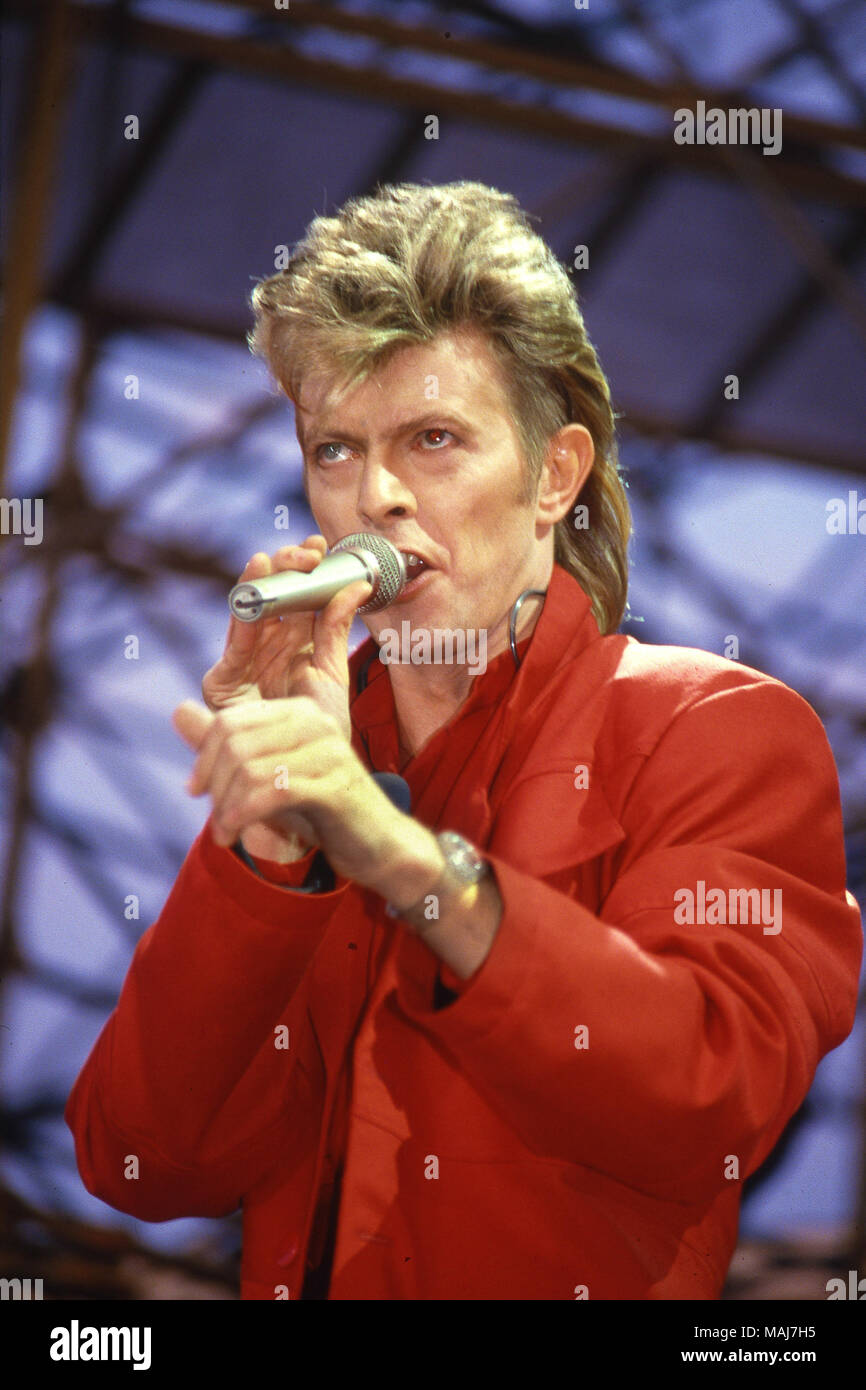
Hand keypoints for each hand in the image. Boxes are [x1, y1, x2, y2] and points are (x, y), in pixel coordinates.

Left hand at [172, 697, 441, 900]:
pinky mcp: (335, 786)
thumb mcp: (267, 775)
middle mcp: (315, 722)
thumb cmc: (321, 810)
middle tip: (214, 818)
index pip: (229, 722)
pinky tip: (234, 833)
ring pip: (250, 768)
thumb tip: (178, 711)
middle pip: (235, 743)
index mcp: (298, 712)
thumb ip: (225, 744)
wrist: (378, 846)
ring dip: (227, 807)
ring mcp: (328, 752)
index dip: (203, 758)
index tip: (196, 792)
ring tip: (224, 833)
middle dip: (214, 784)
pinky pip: (273, 792)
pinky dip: (243, 815)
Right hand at [200, 537, 370, 860]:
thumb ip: (337, 629)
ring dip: (262, 582)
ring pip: (250, 613)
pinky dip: (243, 614)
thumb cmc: (315, 737)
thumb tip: (359, 583)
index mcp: (292, 647)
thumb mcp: (332, 675)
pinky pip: (234, 644)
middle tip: (307, 550)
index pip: (299, 599)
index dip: (308, 571)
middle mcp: (265, 651)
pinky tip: (254, 588)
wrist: (298, 789)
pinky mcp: (223, 685)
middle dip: (287, 570)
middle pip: (273, 599)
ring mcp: (243, 665)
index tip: (323, 546)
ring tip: (273, 557)